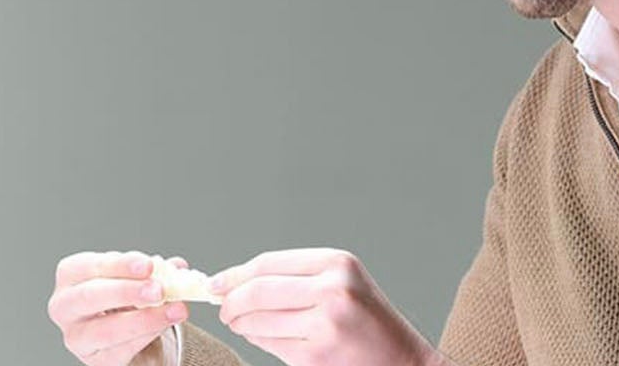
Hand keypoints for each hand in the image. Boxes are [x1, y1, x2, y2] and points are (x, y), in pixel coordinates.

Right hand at [48, 251, 190, 365]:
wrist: (124, 333)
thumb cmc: (123, 298)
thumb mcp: (133, 277)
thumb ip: (153, 271)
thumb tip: (177, 267)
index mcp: (70, 275)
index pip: (90, 266)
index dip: (119, 265)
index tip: (148, 265)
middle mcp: (64, 306)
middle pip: (90, 297)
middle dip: (127, 292)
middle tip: (158, 290)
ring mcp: (76, 337)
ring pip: (106, 330)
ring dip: (144, 320)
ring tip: (175, 310)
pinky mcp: (95, 361)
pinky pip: (122, 351)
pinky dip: (147, 336)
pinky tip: (165, 326)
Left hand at [210, 248, 446, 365]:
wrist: (403, 361)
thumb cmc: (368, 323)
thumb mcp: (342, 284)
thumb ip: (295, 278)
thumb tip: (235, 284)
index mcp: (337, 263)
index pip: (268, 263)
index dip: (234, 275)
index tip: (215, 283)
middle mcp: (332, 289)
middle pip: (258, 290)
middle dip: (231, 302)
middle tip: (222, 309)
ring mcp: (325, 324)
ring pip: (259, 320)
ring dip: (241, 324)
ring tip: (240, 324)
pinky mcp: (317, 355)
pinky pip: (271, 345)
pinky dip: (258, 341)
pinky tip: (260, 337)